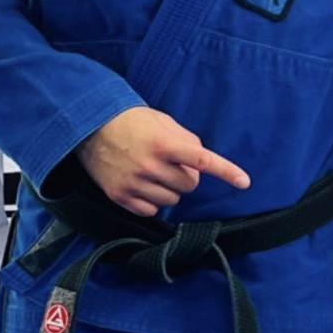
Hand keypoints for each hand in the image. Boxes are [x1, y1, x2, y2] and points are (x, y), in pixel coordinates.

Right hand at [76, 106, 250, 216]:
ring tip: (154, 172)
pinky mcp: (120, 196)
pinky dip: (152, 202)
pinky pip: (151, 211)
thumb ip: (186, 139)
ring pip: (172, 201)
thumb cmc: (130, 121)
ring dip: (170, 190)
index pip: (203, 160)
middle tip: (172, 164)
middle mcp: (150, 165)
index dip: (226, 171)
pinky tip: (143, 185)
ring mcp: (134, 183)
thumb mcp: (162, 121)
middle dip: (186, 176)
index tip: (244, 181)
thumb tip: (202, 159)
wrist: (88, 127)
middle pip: (190, 185)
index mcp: (163, 144)